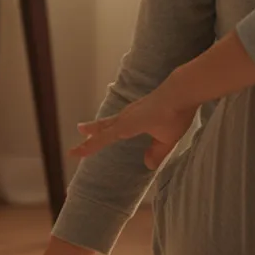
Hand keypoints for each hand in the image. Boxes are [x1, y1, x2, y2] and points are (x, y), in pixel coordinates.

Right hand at [68, 80, 196, 168]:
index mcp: (128, 126)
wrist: (182, 89)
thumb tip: (148, 165)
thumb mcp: (167, 139)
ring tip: (92, 127)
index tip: (72, 153)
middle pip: (104, 125)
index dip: (88, 147)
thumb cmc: (174, 115)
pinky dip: (114, 121)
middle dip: (91, 131)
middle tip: (79, 131)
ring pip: (112, 119)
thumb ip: (157, 153)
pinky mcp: (142, 105)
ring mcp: (134, 109)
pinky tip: (122, 122)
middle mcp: (127, 116)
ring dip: (101, 124)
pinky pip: (122, 116)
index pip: (103, 139)